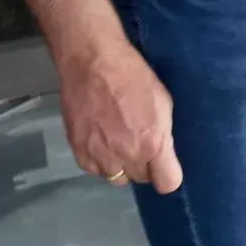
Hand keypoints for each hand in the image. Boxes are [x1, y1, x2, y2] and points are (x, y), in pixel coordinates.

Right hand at [57, 36, 181, 193]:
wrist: (92, 61)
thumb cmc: (133, 77)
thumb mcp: (163, 104)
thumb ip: (164, 135)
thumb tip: (164, 152)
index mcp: (153, 144)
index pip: (167, 183)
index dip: (167, 175)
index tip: (164, 166)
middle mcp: (128, 155)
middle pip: (141, 178)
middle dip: (143, 166)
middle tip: (138, 144)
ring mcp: (101, 154)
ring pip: (116, 177)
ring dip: (120, 165)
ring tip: (117, 144)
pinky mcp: (78, 149)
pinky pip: (92, 169)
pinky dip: (98, 161)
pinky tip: (100, 143)